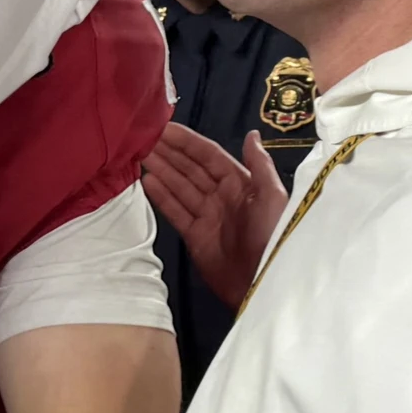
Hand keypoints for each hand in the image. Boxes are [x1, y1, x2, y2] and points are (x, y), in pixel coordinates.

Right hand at [141, 125, 287, 310]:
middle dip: (169, 153)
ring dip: (161, 170)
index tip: (165, 128)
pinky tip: (147, 181)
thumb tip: (251, 135)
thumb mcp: (272, 197)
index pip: (209, 156)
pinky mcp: (195, 237)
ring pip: (179, 187)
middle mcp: (222, 197)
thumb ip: (260, 165)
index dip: (187, 142)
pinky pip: (175, 212)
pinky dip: (161, 197)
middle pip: (190, 169)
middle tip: (144, 139)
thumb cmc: (272, 238)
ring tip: (139, 155)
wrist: (262, 284)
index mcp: (241, 184)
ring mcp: (207, 216)